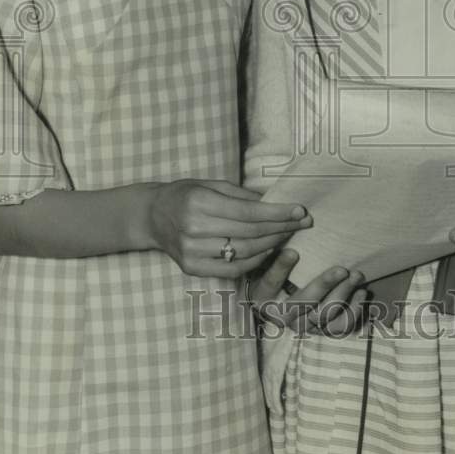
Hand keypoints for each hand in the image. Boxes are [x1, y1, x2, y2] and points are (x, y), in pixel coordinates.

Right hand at [144, 179, 311, 278]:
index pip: (248, 212)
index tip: (300, 211)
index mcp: (199, 202)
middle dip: (281, 228)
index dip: (277, 213)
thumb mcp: (211, 184)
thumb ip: (242, 195)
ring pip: (244, 252)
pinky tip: (268, 250)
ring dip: (272, 244)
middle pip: (250, 233)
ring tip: (288, 234)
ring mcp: (191, 251)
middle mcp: (194, 229)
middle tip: (303, 222)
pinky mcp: (192, 268)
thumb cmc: (185, 195)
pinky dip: (255, 261)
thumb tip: (275, 202)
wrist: (151, 216)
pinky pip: (232, 268)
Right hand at [248, 249, 367, 334]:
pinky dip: (353, 311)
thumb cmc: (276, 283)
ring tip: (356, 276)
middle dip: (325, 284)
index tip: (294, 252)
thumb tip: (290, 244)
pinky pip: (340, 327)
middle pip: (305, 302)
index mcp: (265, 298)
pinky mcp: (322, 332)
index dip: (281, 268)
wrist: (281, 308)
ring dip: (344, 294)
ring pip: (325, 315)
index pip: (271, 282)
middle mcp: (284, 317)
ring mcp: (305, 327)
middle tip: (342, 269)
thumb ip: (276, 258)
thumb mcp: (268, 269)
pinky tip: (361, 293)